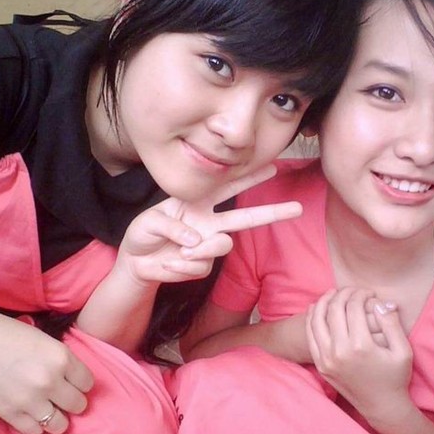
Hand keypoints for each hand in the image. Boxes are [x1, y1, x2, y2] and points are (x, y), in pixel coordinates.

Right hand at [0, 309, 93, 433]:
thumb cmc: (13, 335)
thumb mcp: (49, 342)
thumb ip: (66, 364)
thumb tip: (81, 387)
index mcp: (61, 358)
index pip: (88, 384)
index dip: (80, 383)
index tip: (70, 381)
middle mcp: (48, 380)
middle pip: (78, 406)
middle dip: (72, 401)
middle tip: (60, 395)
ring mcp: (28, 399)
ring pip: (60, 425)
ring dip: (57, 417)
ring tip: (48, 407)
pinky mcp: (9, 412)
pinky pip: (35, 432)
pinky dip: (36, 424)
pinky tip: (31, 412)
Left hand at [116, 164, 301, 285]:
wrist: (136, 262)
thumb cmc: (143, 235)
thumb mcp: (149, 222)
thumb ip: (172, 226)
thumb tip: (196, 240)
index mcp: (198, 203)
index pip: (226, 188)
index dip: (248, 178)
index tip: (271, 168)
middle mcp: (208, 222)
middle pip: (246, 217)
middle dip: (272, 213)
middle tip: (297, 209)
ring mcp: (208, 245)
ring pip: (222, 245)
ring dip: (199, 249)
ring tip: (177, 252)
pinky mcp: (202, 265)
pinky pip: (202, 265)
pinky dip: (182, 265)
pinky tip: (170, 263)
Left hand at [306, 288, 412, 432]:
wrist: (380, 406)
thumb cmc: (395, 377)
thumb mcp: (403, 351)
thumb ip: (392, 324)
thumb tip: (381, 302)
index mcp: (360, 346)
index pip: (353, 307)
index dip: (360, 294)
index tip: (368, 293)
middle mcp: (339, 351)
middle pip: (334, 309)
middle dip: (343, 294)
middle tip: (352, 291)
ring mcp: (326, 359)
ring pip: (317, 319)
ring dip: (324, 301)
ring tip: (334, 294)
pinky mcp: (320, 365)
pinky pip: (310, 335)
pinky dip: (312, 318)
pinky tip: (318, 308)